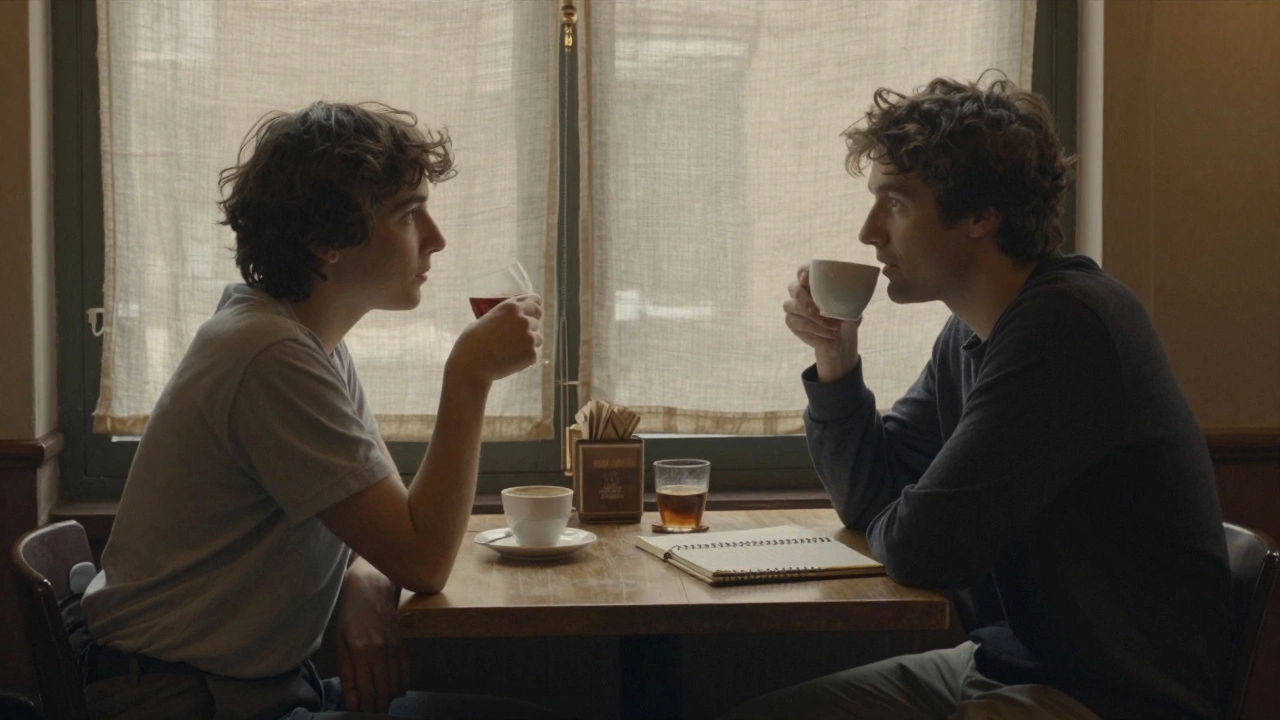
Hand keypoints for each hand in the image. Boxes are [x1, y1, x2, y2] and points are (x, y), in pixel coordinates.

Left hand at [336, 561, 407, 713]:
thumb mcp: (341, 644)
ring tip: (380, 706)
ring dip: (388, 700)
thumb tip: (353, 704)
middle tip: (372, 715)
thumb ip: (347, 675)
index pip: (367, 691)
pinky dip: (400, 686)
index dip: (366, 708)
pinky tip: (394, 692)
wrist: (373, 587)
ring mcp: (395, 648)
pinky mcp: (403, 644)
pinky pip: (405, 673)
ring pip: (396, 685)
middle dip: (378, 708)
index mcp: (361, 652)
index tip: (362, 716)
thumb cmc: (351, 615)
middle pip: (383, 692)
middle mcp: (380, 652)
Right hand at [449, 294, 543, 383]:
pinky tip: (510, 361)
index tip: (535, 310)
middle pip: (538, 318)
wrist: (472, 364)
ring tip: (510, 351)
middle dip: (533, 324)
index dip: (535, 305)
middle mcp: (523, 319)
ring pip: (537, 338)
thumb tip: (507, 320)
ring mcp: (529, 337)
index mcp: (511, 307)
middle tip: (524, 333)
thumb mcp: (485, 319)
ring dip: (529, 343)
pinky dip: (524, 358)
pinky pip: (533, 354)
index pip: (534, 300)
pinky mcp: (531, 354)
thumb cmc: (472, 342)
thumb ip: (502, 316)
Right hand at [784, 264, 860, 381]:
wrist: (842, 340)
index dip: (803, 272)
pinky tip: (829, 333)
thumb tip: (850, 287)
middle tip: (826, 312)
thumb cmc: (847, 317)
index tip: (807, 277)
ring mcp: (793, 306)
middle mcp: (800, 290)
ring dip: (816, 318)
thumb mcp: (853, 305)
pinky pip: (798, 323)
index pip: (803, 270)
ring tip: (836, 326)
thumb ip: (848, 295)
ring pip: (794, 306)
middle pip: (795, 288)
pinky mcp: (791, 321)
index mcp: (814, 281)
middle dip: (809, 301)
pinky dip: (816, 329)